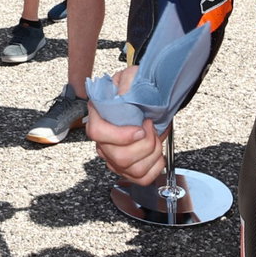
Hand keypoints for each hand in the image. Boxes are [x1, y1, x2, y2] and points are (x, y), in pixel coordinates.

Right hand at [87, 66, 167, 183]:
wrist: (148, 101)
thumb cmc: (136, 91)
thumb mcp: (130, 77)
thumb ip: (126, 82)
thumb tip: (124, 93)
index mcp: (98, 119)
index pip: (98, 134)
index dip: (121, 136)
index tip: (140, 128)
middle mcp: (103, 143)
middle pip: (120, 157)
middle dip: (146, 144)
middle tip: (152, 128)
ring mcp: (114, 159)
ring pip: (133, 170)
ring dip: (153, 154)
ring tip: (155, 138)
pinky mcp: (129, 170)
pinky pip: (143, 179)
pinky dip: (156, 166)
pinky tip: (157, 152)